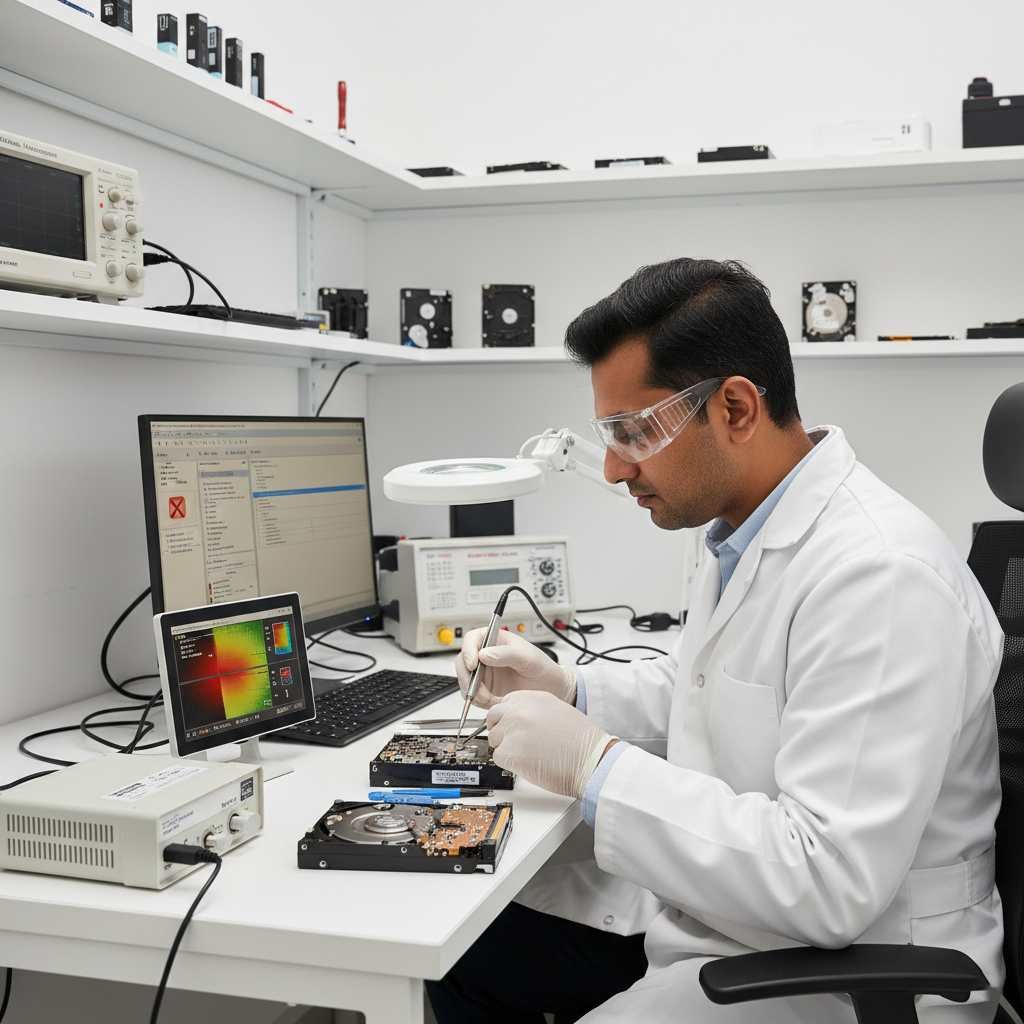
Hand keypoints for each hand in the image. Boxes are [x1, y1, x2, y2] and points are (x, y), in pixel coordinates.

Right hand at [455, 629, 575, 708]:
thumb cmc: (542, 667)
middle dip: (467, 677)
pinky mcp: (485, 689)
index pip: (471, 639)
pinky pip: (472, 695)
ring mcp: (484, 673)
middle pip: (463, 661)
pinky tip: (493, 701)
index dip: (468, 651)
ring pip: (464, 680)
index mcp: (494, 640)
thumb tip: (484, 654)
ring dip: (473, 691)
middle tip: (477, 688)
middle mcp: (485, 655)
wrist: (551, 689)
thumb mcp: (527, 657)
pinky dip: (479, 700)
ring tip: (490, 698)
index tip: (473, 664)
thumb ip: (506, 654)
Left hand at [486, 691, 614, 797]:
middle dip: (501, 731)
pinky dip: (510, 764)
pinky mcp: (509, 752)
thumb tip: (516, 718)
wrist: (591, 760)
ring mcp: (512, 730)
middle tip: (516, 743)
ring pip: (495, 739)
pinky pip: (498, 758)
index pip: (504, 703)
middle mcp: (519, 710)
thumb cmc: (581, 741)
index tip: (513, 726)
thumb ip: (533, 710)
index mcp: (531, 697)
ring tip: (530, 754)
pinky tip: (529, 763)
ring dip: (507, 748)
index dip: (507, 718)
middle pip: (493, 718)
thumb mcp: (557, 710)